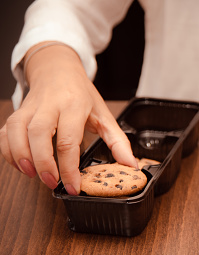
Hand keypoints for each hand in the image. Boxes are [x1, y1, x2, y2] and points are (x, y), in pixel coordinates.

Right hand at [0, 43, 136, 194]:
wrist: (58, 69)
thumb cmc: (80, 94)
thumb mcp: (104, 114)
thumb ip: (118, 141)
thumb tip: (131, 164)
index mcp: (74, 105)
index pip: (69, 139)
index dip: (69, 166)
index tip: (73, 186)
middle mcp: (49, 105)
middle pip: (38, 133)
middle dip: (42, 162)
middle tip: (52, 182)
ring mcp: (30, 107)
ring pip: (16, 130)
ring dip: (21, 156)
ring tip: (33, 175)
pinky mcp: (17, 112)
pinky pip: (5, 132)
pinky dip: (8, 151)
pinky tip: (21, 165)